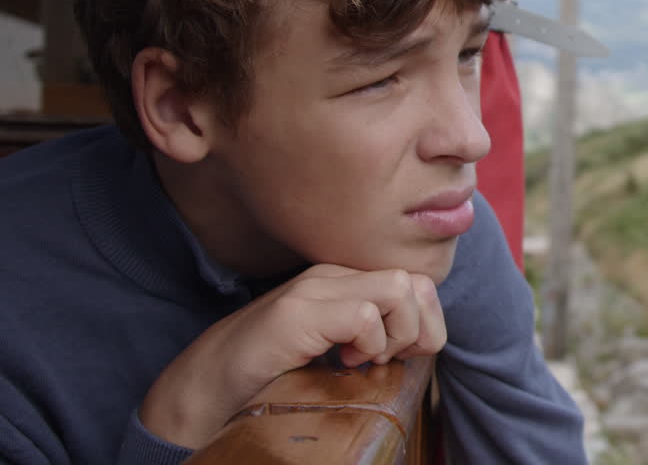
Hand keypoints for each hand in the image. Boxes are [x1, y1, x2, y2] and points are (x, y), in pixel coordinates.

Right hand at [138, 264, 445, 448]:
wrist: (203, 389)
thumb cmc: (274, 375)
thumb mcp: (336, 352)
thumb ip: (374, 336)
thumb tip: (425, 341)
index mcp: (344, 282)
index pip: (417, 283)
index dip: (424, 323)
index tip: (398, 356)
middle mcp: (331, 276)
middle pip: (416, 281)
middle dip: (419, 328)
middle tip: (387, 359)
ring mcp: (313, 291)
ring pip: (400, 289)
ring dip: (396, 335)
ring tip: (363, 360)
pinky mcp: (297, 314)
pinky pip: (365, 316)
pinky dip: (368, 345)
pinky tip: (343, 363)